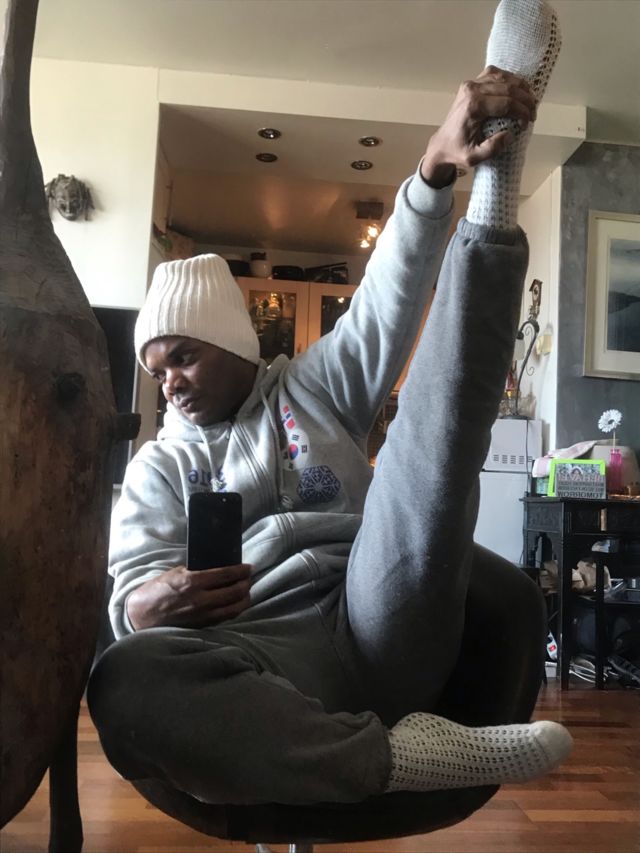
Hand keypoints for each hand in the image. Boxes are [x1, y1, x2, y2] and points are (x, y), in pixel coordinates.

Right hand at [126, 563, 251, 629]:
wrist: (143, 615)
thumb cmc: (158, 590)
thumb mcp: (177, 573)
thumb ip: (198, 571)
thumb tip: (219, 569)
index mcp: (193, 581)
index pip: (227, 574)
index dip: (241, 570)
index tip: (248, 567)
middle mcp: (201, 599)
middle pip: (235, 592)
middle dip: (246, 583)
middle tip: (249, 578)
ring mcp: (203, 614)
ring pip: (235, 608)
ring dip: (245, 598)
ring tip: (247, 591)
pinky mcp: (202, 625)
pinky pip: (226, 617)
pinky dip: (235, 609)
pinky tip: (238, 604)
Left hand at [420, 66, 536, 187]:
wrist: (441, 144)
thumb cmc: (457, 151)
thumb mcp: (473, 157)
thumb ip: (492, 148)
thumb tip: (509, 134)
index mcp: (473, 106)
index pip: (506, 103)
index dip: (522, 112)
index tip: (528, 123)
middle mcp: (472, 90)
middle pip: (508, 88)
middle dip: (525, 100)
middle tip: (533, 113)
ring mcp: (471, 84)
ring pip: (503, 77)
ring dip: (521, 87)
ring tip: (530, 101)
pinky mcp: (472, 83)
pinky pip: (494, 74)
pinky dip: (509, 79)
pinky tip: (518, 89)